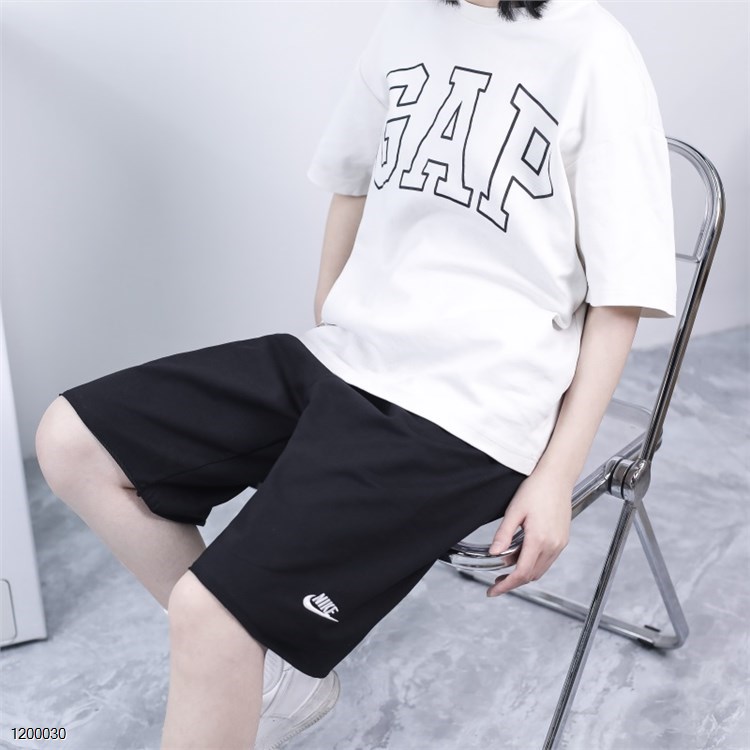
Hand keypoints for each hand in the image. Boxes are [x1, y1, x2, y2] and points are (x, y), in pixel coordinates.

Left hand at [485, 470, 572, 596]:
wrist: (557, 477)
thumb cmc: (537, 489)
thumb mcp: (514, 511)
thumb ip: (504, 534)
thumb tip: (494, 553)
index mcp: (539, 539)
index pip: (521, 573)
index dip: (506, 585)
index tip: (493, 591)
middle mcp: (553, 545)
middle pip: (531, 575)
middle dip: (513, 582)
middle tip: (496, 582)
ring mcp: (560, 543)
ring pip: (540, 569)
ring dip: (523, 573)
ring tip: (505, 567)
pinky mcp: (562, 539)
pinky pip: (547, 560)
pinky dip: (533, 563)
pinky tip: (520, 554)